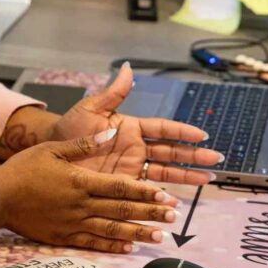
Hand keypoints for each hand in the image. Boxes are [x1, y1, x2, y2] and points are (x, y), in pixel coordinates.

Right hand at [0, 133, 180, 253]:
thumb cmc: (22, 170)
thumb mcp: (52, 149)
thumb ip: (83, 145)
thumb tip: (111, 133)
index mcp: (80, 180)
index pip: (120, 187)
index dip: (145, 191)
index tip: (165, 194)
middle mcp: (81, 204)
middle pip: (122, 210)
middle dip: (150, 212)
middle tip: (173, 215)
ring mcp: (73, 223)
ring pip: (112, 230)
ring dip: (138, 232)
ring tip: (159, 235)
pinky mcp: (63, 237)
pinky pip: (92, 243)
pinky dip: (112, 246)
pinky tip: (128, 248)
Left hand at [53, 63, 220, 184]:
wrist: (52, 154)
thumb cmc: (69, 129)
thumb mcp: (90, 109)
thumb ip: (112, 93)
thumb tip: (128, 68)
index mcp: (131, 128)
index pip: (163, 129)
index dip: (182, 132)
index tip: (201, 135)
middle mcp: (136, 148)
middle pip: (171, 152)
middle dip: (193, 155)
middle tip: (215, 159)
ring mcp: (132, 168)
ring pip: (165, 172)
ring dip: (187, 175)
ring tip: (208, 178)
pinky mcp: (124, 185)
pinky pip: (146, 190)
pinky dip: (162, 194)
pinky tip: (178, 199)